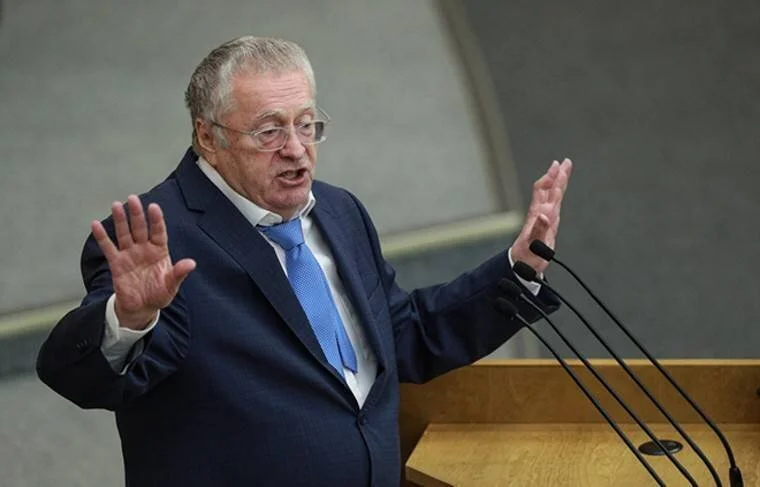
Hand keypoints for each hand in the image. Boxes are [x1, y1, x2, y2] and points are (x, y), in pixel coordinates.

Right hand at [91, 195, 195, 329]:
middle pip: (140, 228)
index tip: (154, 207)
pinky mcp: (116, 263)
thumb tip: (191, 263)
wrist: (142, 308)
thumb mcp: (172, 285)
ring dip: (120, 220)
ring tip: (117, 205)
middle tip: (133, 198)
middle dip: (137, 214)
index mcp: (159, 251)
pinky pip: (108, 248)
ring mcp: (129, 254)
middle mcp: (144, 249)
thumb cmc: (159, 294)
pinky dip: (102, 237)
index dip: (156, 220)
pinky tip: (96, 224)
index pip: (158, 232)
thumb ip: (179, 273)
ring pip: (124, 234)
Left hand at [511, 158, 572, 273]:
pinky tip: (558, 192)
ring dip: (558, 183)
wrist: (521, 266)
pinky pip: (553, 205)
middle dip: (557, 176)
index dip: (550, 178)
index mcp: (538, 216)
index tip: (558, 166)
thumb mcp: (533, 245)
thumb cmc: (526, 257)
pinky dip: (557, 196)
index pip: (544, 192)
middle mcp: (541, 214)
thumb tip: (544, 214)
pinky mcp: (548, 226)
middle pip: (549, 190)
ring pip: (552, 196)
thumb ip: (539, 230)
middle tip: (565, 162)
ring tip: (563, 171)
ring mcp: (544, 219)